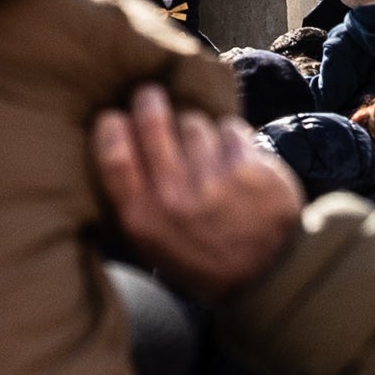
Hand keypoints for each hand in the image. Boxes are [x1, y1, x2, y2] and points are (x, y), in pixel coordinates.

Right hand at [94, 87, 302, 301]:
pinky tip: (232, 156)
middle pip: (153, 124)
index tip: (114, 117)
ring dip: (195, 129)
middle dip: (149, 102)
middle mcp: (175, 200)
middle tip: (150, 95)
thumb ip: (129, 201)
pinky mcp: (252, 172)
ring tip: (202, 148)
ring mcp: (215, 184)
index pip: (115, 156)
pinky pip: (229, 129)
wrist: (266, 278)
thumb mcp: (150, 244)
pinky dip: (229, 137)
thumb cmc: (200, 257)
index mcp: (143, 218)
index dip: (111, 128)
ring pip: (193, 123)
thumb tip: (108, 144)